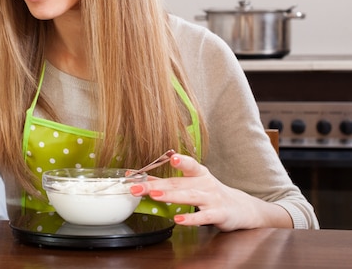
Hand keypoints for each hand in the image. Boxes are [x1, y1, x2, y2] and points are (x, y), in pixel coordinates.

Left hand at [129, 154, 291, 230]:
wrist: (242, 208)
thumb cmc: (211, 193)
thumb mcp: (192, 183)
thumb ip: (166, 181)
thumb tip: (137, 176)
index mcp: (198, 173)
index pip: (188, 164)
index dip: (180, 160)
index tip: (169, 158)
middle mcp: (205, 183)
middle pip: (179, 183)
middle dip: (156, 185)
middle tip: (136, 186)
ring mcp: (213, 198)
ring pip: (190, 196)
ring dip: (172, 196)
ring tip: (155, 196)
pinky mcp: (219, 214)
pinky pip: (203, 216)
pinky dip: (191, 218)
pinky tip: (178, 220)